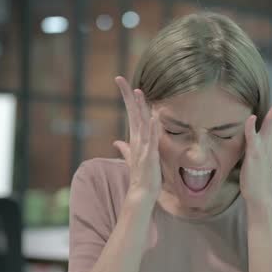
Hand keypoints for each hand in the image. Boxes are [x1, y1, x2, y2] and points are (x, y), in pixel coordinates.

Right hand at [112, 76, 161, 199]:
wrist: (142, 192)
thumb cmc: (140, 175)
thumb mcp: (132, 159)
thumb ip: (125, 149)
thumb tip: (117, 142)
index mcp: (136, 138)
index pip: (131, 113)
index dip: (126, 97)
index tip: (121, 81)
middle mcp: (138, 139)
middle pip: (133, 113)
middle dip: (127, 96)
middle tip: (119, 78)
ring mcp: (143, 147)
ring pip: (141, 123)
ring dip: (140, 107)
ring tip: (138, 92)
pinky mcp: (149, 156)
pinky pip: (152, 139)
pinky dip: (153, 128)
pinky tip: (154, 116)